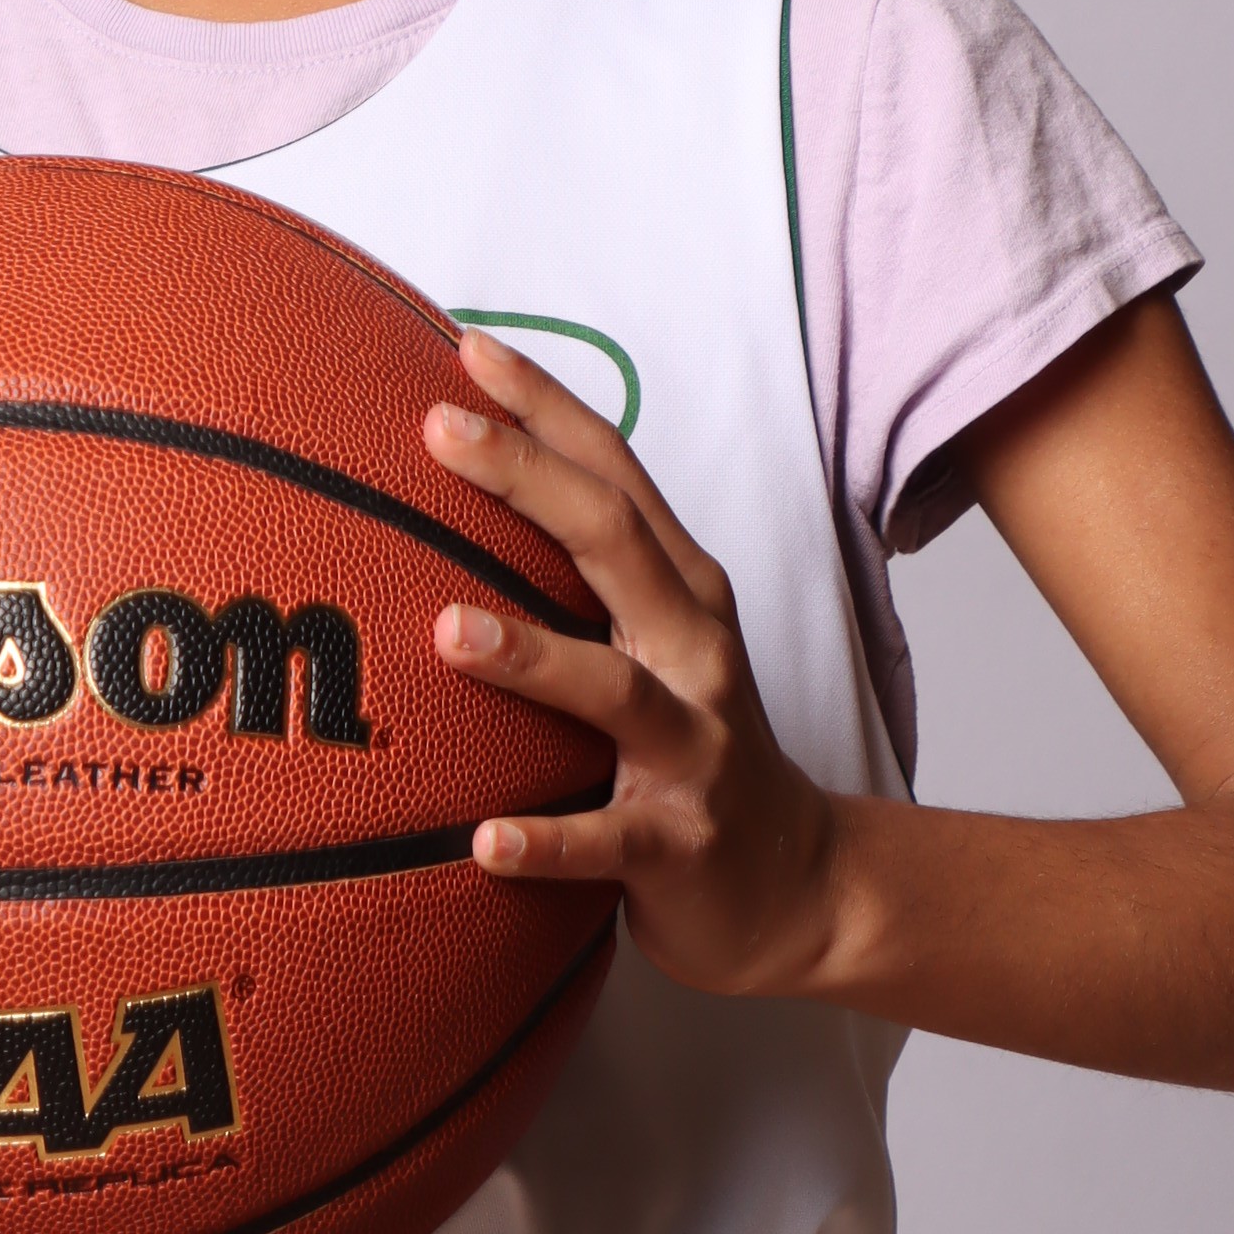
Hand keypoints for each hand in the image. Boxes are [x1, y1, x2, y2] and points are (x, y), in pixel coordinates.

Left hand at [422, 330, 840, 1000]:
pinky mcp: (679, 844)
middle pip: (615, 544)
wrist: (796, 886)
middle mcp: (694, 651)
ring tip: (447, 631)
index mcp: (680, 592)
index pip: (613, 475)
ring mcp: (694, 747)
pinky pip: (606, 841)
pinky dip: (548, 840)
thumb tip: (437, 516)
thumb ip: (573, 580)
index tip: (466, 347)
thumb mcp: (648, 648)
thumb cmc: (691, 749)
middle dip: (527, 479)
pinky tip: (482, 841)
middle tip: (440, 430)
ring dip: (533, 657)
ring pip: (615, 690)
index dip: (546, 407)